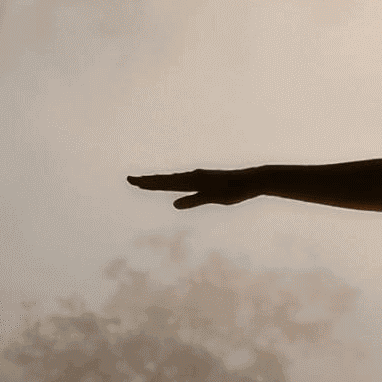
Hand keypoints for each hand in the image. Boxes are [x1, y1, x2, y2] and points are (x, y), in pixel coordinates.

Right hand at [127, 169, 260, 209]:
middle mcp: (193, 176)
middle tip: (130, 179)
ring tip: (144, 182)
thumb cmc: (234, 191)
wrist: (251, 180)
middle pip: (166, 179)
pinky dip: (171, 182)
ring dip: (158, 181)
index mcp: (193, 180)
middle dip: (148, 181)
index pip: (166, 182)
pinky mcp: (204, 179)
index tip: (134, 181)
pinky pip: (182, 181)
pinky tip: (171, 184)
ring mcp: (198, 177)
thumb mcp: (214, 198)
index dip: (149, 183)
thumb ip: (194, 200)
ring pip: (173, 179)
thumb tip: (175, 204)